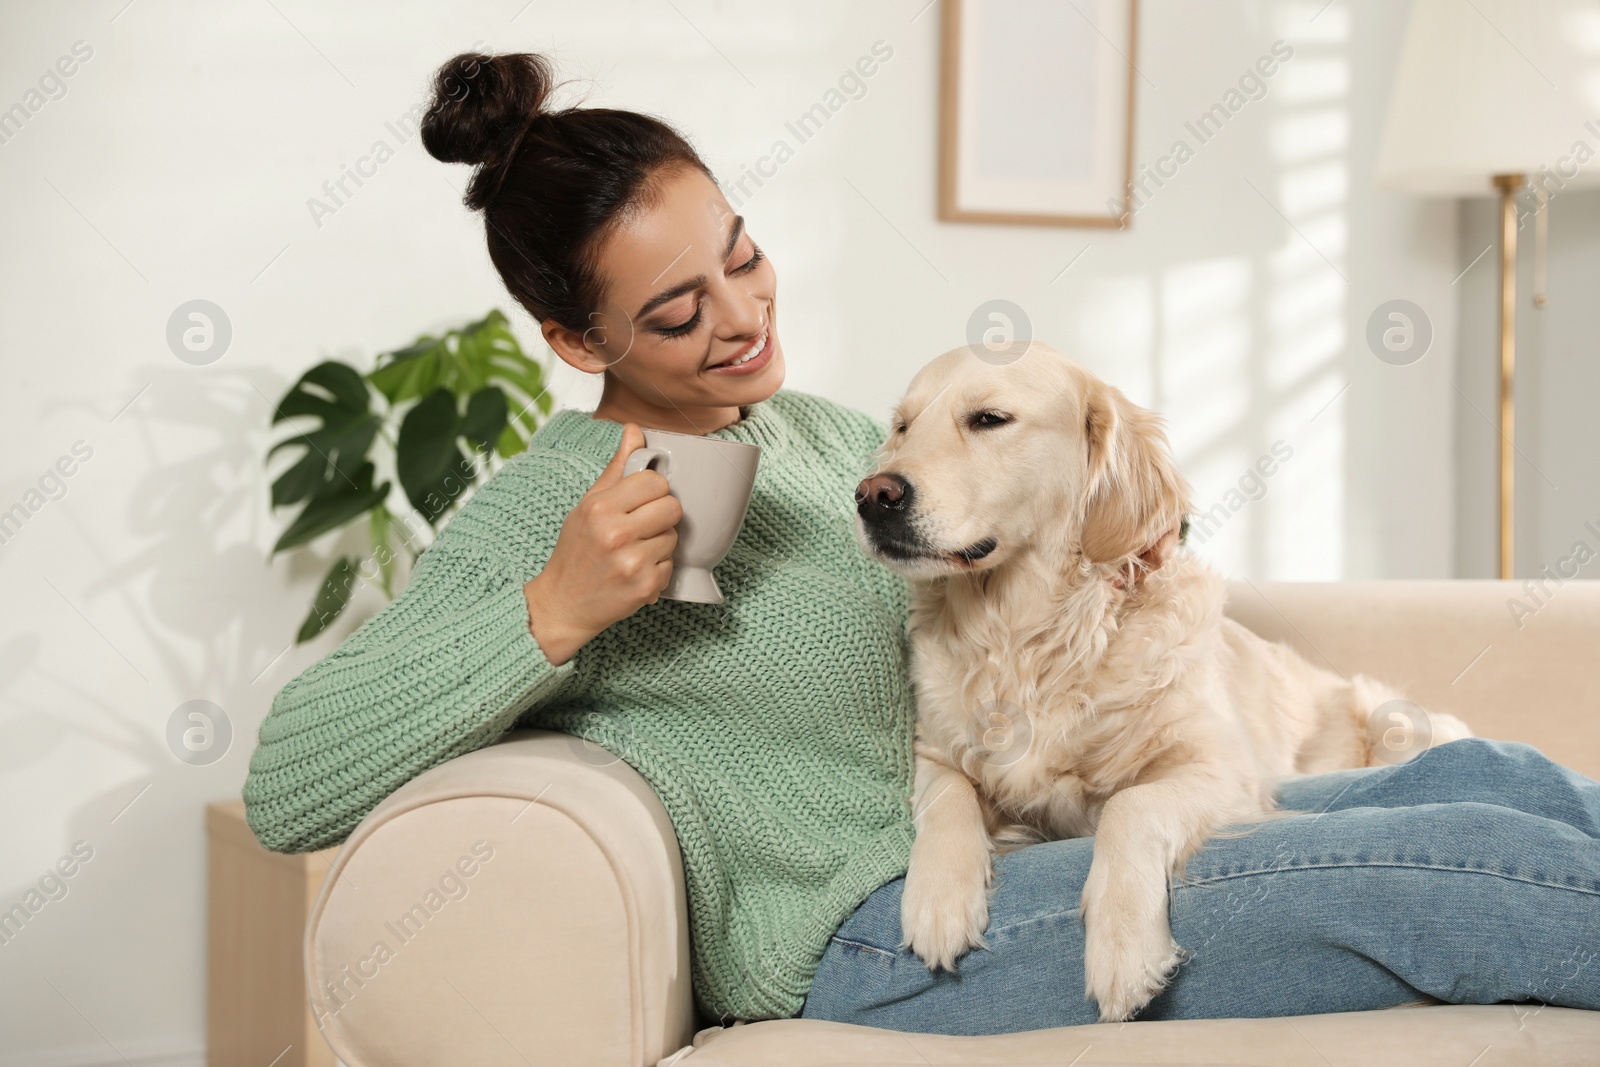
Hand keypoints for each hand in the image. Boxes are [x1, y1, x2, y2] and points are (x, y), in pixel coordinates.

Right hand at [524, 423, 681, 664]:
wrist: (563, 604)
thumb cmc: (575, 551)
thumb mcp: (588, 505)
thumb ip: (616, 469)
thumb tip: (635, 431)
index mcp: (600, 508)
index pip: (655, 482)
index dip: (653, 491)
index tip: (642, 501)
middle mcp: (616, 534)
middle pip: (672, 508)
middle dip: (661, 516)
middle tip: (642, 526)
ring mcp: (632, 563)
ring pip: (674, 537)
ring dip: (660, 543)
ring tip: (635, 551)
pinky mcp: (645, 587)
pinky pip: (671, 566)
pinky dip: (658, 569)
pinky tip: (636, 571)